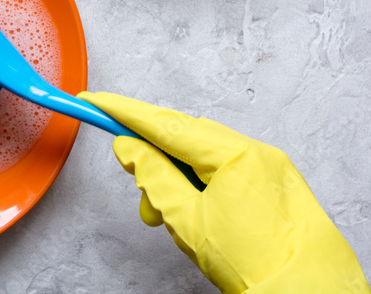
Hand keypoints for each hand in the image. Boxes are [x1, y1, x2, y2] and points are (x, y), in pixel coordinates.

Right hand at [78, 91, 368, 293]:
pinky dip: (199, 183)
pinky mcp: (276, 186)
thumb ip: (153, 177)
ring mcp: (271, 168)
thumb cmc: (258, 269)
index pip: (166, 124)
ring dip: (175, 176)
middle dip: (152, 155)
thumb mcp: (188, 222)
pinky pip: (226, 169)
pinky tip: (191, 211)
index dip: (123, 112)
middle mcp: (258, 152)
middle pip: (186, 136)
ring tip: (163, 213)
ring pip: (204, 155)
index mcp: (237, 154)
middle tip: (130, 172)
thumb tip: (130, 148)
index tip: (94, 101)